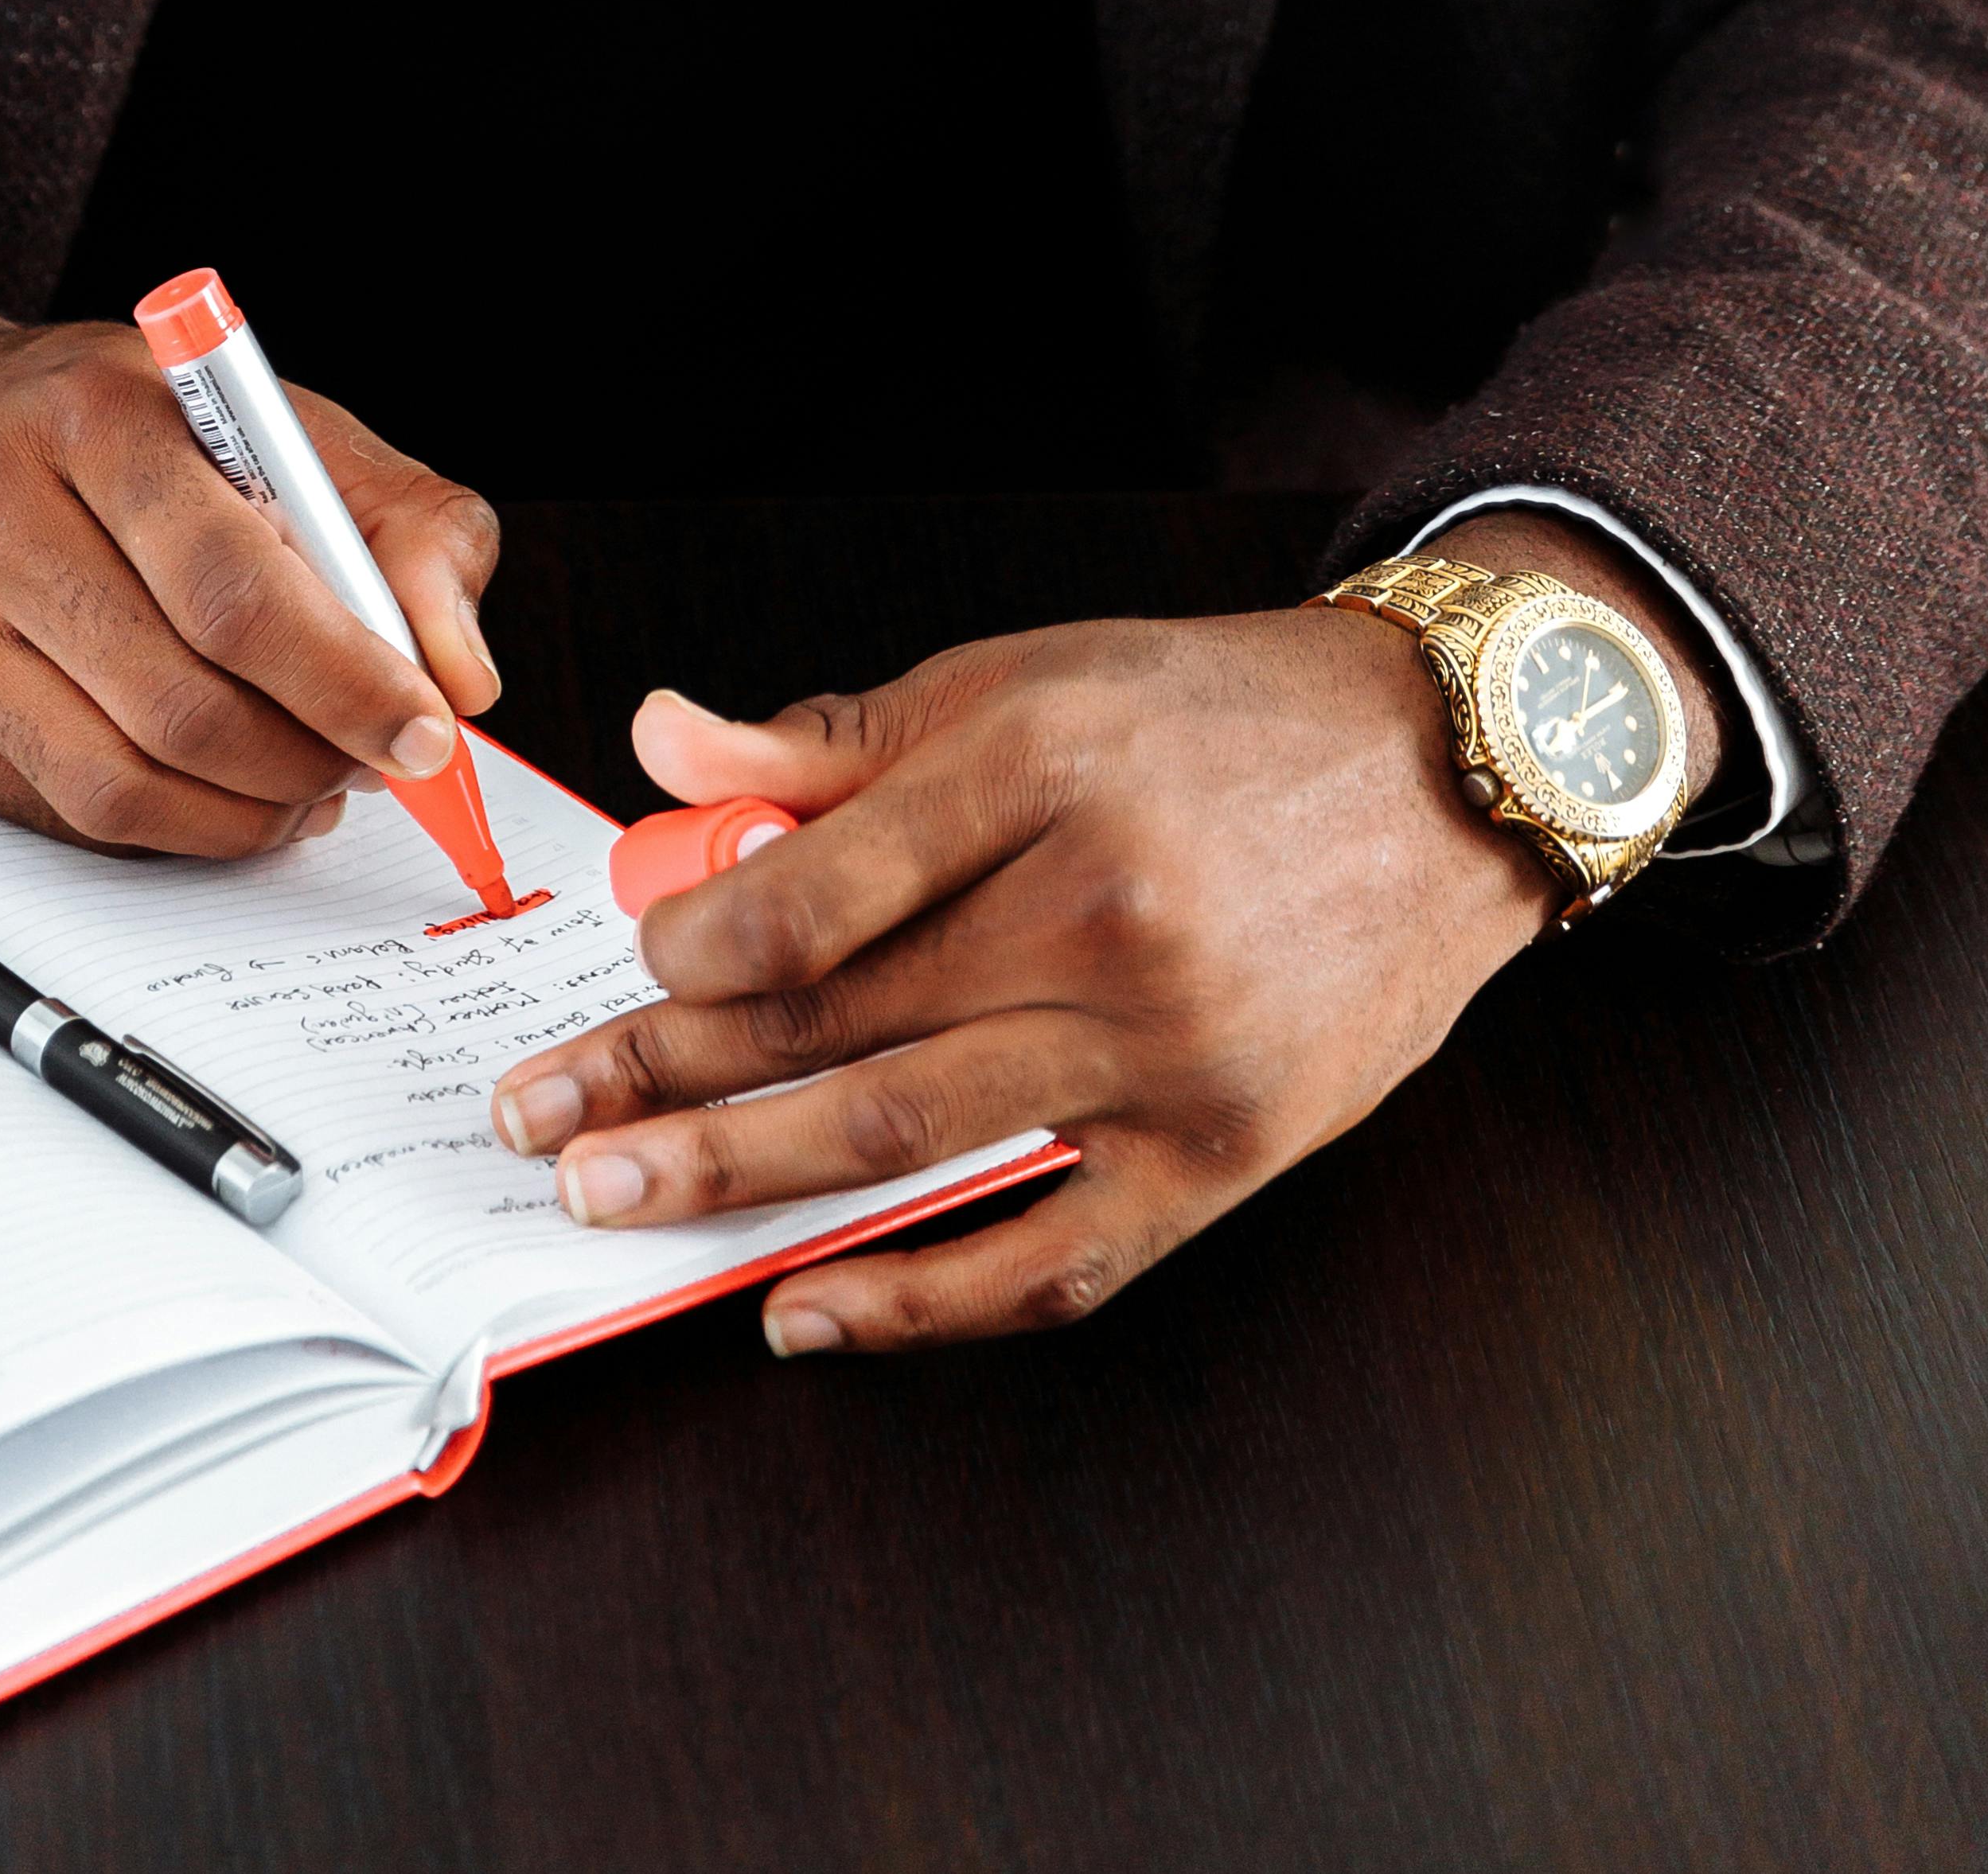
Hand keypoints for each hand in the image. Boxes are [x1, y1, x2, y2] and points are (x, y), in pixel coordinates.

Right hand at [0, 270, 501, 857]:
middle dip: (308, 758)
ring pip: (121, 782)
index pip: (231, 582)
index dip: (345, 677)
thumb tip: (460, 672)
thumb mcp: (281, 426)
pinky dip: (174, 828)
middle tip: (374, 761)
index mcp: (94, 411)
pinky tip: (225, 793)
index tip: (423, 727)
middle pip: (180, 700)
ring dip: (248, 812)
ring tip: (310, 782)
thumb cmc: (126, 432)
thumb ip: (408, 524)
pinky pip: (68, 817)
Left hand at [487, 523, 1723, 1349]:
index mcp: (1040, 765)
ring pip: (909, 1137)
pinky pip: (1049, 1258)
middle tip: (543, 1117)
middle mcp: (1102, 908)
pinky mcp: (1226, 1150)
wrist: (1445, 774)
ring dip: (740, 1179)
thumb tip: (664, 750)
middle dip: (664, 1075)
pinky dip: (916, 1298)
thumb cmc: (1215, 719)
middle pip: (837, 1022)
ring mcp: (1167, 1047)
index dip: (692, 946)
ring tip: (613, 1196)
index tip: (631, 966)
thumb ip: (833, 738)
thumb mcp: (1020, 679)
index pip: (816, 889)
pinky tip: (805, 1307)